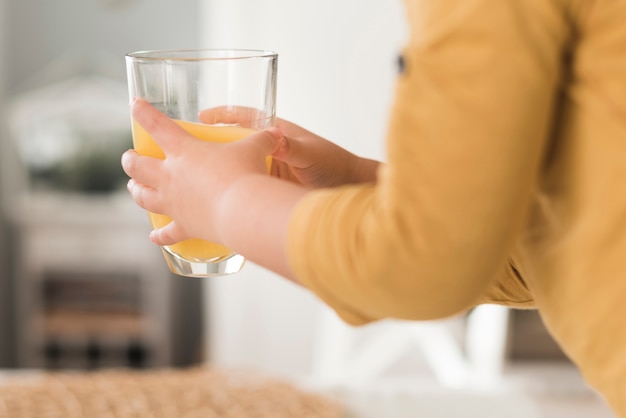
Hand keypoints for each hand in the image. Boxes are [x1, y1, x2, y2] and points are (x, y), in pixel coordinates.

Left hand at [121, 99, 281, 245]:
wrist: (243, 210)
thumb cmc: (245, 174)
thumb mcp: (256, 148)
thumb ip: (263, 139)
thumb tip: (276, 134)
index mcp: (184, 151)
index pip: (157, 126)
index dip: (143, 112)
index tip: (134, 104)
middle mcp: (171, 176)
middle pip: (137, 166)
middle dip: (130, 160)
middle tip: (130, 158)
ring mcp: (174, 203)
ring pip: (142, 197)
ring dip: (135, 191)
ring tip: (133, 188)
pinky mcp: (184, 226)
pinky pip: (166, 233)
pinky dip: (159, 235)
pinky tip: (153, 236)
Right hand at [198, 107, 379, 187]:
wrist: (349, 189)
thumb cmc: (334, 165)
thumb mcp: (310, 154)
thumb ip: (291, 147)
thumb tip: (274, 140)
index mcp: (277, 134)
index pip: (244, 118)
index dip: (222, 116)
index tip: (201, 117)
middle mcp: (269, 150)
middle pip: (234, 143)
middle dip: (212, 146)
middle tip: (190, 151)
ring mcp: (269, 169)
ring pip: (238, 166)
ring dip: (221, 171)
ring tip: (197, 180)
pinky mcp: (270, 188)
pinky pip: (247, 186)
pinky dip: (234, 191)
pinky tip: (220, 200)